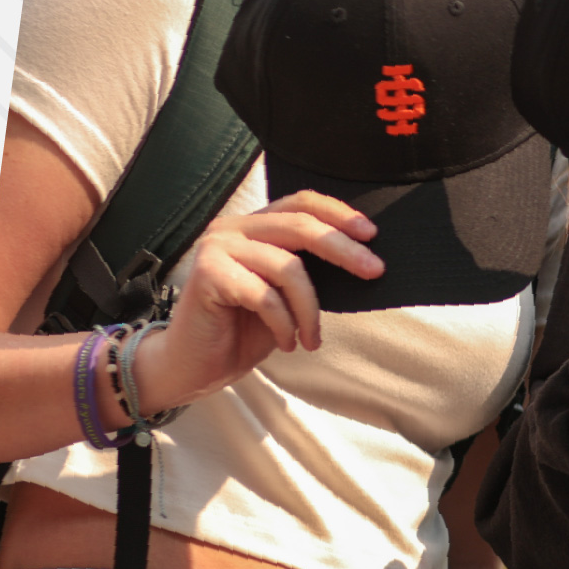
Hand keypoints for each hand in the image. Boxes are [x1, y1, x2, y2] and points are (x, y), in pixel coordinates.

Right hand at [123, 189, 382, 415]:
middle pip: (301, 226)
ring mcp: (217, 247)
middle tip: (374, 271)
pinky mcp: (207, 273)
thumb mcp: (287, 295)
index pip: (301, 203)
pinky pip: (265, 296)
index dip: (339, 214)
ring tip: (311, 339)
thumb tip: (363, 259)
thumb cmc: (243, 330)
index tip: (372, 235)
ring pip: (288, 267)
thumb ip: (311, 271)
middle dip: (344, 249)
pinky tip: (287, 342)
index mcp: (253, 226)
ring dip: (309, 310)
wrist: (194, 365)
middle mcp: (233, 228)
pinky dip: (284, 323)